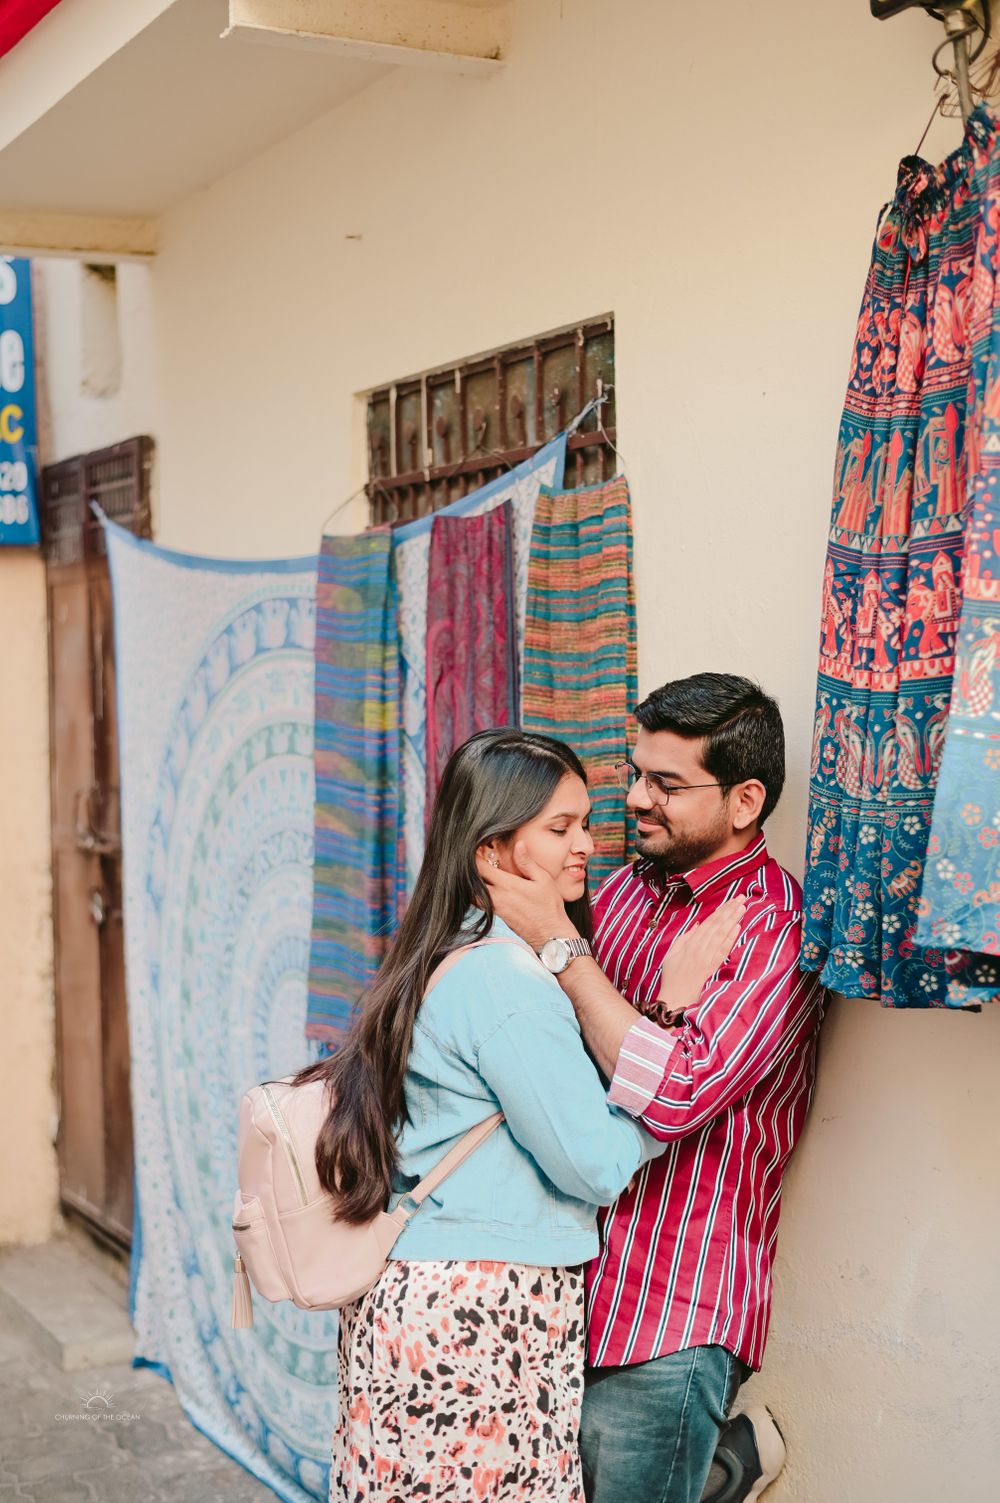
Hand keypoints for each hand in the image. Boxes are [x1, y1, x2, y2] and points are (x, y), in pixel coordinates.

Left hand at [476, 840, 574, 950]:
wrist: (551, 936)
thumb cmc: (550, 907)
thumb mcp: (543, 879)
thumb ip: (527, 862)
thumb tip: (519, 844)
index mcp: (507, 885)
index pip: (481, 867)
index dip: (475, 856)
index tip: (476, 848)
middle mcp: (496, 898)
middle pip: (471, 882)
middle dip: (470, 870)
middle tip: (473, 861)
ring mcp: (495, 910)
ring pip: (472, 895)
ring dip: (472, 884)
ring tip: (478, 874)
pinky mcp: (496, 918)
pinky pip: (480, 904)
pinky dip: (478, 895)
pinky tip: (486, 888)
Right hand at [657, 898, 746, 1013]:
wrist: (675, 997)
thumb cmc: (672, 975)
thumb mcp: (672, 953)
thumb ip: (685, 937)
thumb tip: (699, 924)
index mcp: (690, 943)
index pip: (708, 922)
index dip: (720, 910)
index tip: (731, 900)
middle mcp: (699, 948)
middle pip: (717, 925)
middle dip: (730, 910)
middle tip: (742, 898)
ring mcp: (706, 957)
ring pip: (721, 934)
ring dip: (732, 920)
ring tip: (742, 908)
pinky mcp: (712, 967)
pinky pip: (723, 950)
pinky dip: (730, 938)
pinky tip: (737, 927)